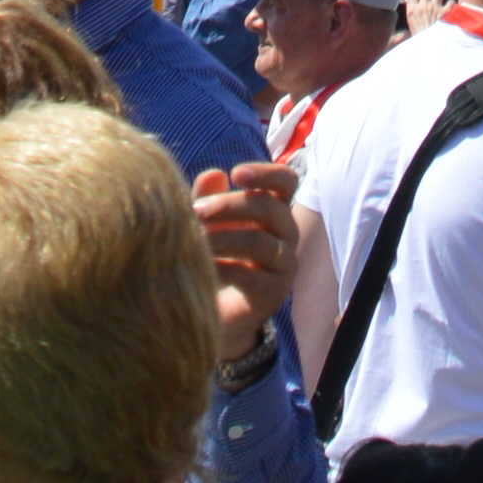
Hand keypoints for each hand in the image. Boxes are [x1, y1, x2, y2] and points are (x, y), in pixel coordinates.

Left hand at [192, 162, 296, 368]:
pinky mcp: (273, 293)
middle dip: (229, 206)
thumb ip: (209, 198)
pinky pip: (251, 276)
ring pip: (260, 242)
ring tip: (195, 239)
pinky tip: (202, 266)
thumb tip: (214, 173)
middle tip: (196, 211)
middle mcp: (287, 233)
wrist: (214, 309)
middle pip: (270, 208)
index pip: (286, 182)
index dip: (266, 173)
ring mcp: (284, 265)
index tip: (236, 173)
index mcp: (275, 209)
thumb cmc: (214, 254)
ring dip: (223, 238)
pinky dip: (224, 267)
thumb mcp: (208, 222)